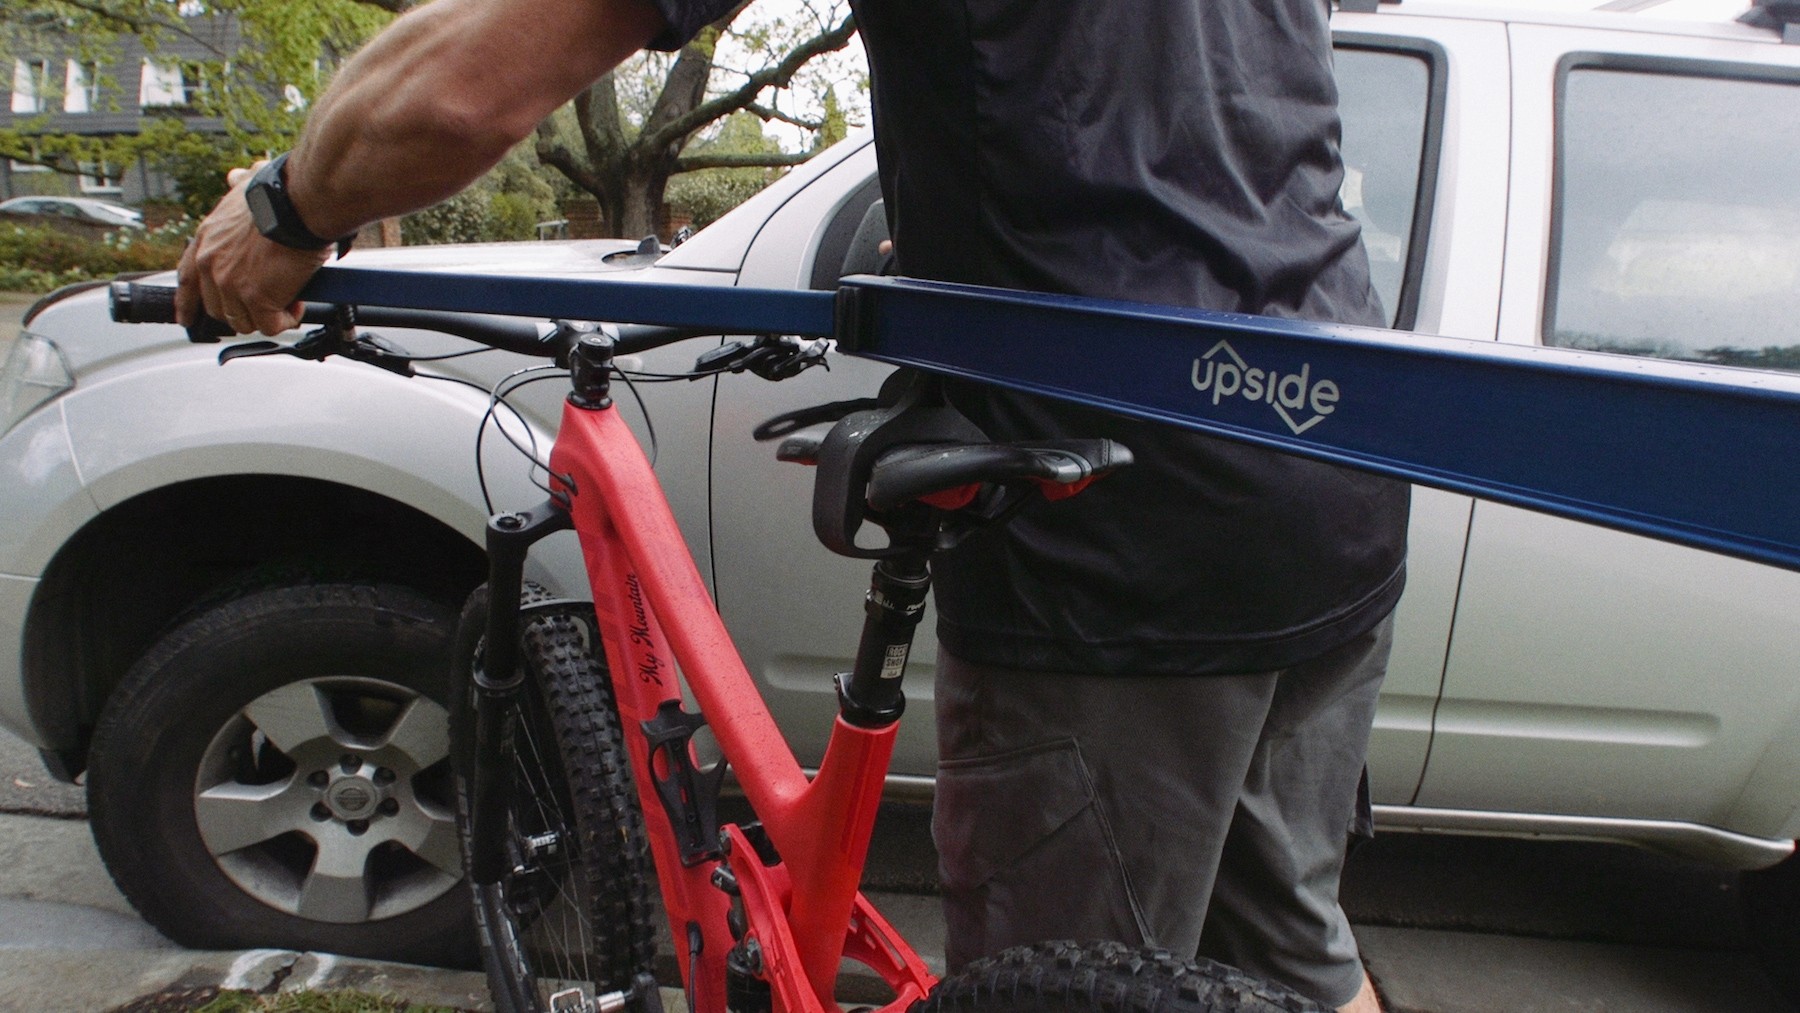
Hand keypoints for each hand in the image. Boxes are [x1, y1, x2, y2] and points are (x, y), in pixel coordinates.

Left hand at [175, 162, 333, 336]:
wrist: (296, 206)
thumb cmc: (279, 195)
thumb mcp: (247, 188)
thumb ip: (238, 185)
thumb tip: (236, 176)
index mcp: (206, 240)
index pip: (187, 279)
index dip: (187, 303)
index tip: (187, 318)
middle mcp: (212, 263)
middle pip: (217, 307)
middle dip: (243, 310)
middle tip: (266, 303)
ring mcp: (230, 283)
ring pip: (244, 321)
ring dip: (266, 316)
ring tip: (287, 302)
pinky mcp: (256, 298)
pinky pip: (269, 325)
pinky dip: (286, 320)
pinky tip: (296, 306)